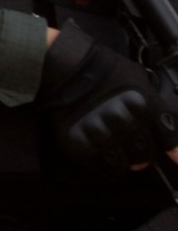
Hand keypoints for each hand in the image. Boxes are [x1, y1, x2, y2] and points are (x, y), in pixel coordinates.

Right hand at [40, 21, 177, 172]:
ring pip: (122, 164)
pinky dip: (99, 158)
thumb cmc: (105, 69)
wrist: (64, 66)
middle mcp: (123, 119)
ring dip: (121, 159)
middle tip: (133, 148)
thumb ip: (156, 103)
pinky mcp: (78, 141)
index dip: (176, 154)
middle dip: (142, 154)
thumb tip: (170, 127)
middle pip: (145, 155)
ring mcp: (99, 131)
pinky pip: (97, 163)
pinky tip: (96, 145)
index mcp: (141, 103)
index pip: (168, 138)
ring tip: (113, 146)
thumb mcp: (138, 78)